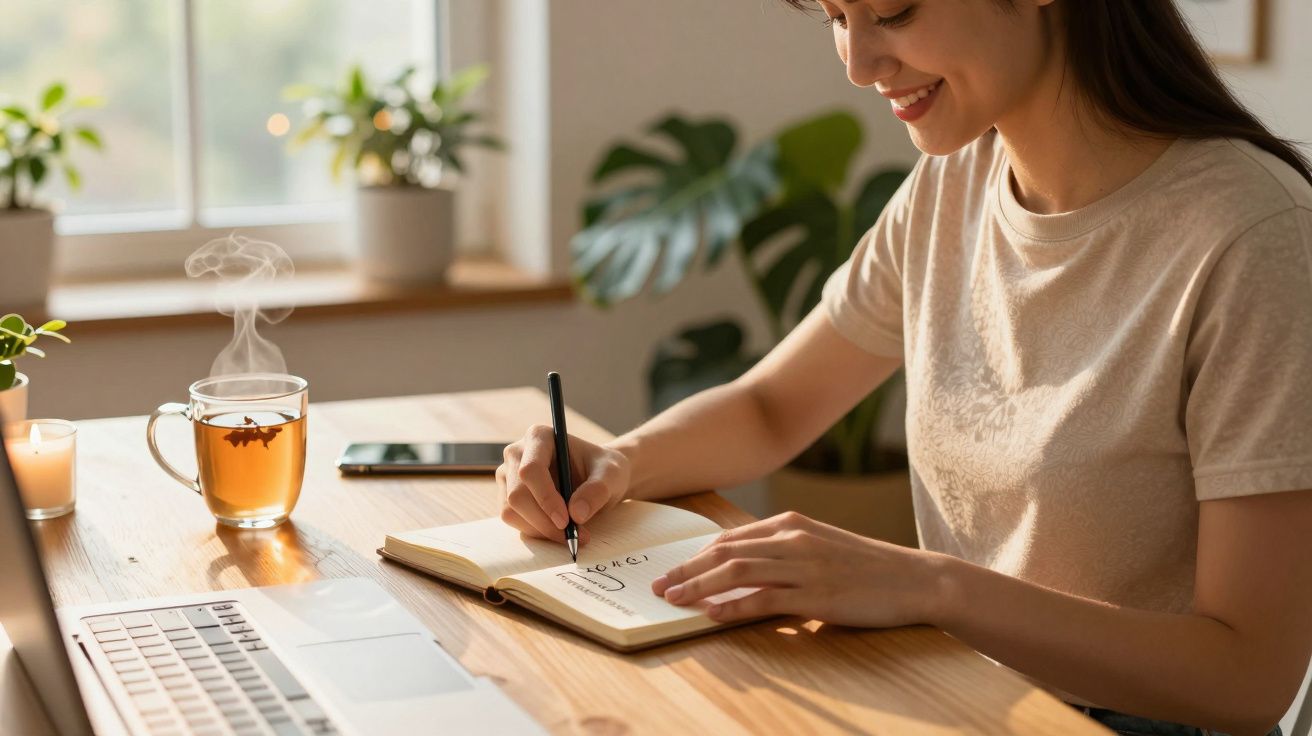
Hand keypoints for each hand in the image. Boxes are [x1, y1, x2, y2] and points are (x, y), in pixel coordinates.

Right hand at [496, 425, 631, 542]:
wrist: (598, 477)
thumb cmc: (603, 469)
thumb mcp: (611, 475)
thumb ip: (598, 490)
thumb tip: (576, 514)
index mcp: (539, 437)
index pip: (531, 470)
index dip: (545, 498)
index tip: (566, 521)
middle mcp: (517, 453)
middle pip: (517, 495)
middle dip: (544, 521)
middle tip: (574, 536)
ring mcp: (508, 475)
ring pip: (511, 511)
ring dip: (541, 530)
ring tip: (572, 534)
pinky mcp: (507, 496)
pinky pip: (513, 520)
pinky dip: (536, 532)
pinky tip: (558, 530)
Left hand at [651, 511, 948, 626]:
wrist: (914, 578)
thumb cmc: (866, 566)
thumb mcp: (819, 546)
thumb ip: (782, 552)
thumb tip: (741, 566)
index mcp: (790, 524)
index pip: (729, 538)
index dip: (695, 555)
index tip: (671, 569)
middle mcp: (793, 538)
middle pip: (724, 551)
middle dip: (686, 569)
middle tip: (658, 585)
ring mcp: (805, 565)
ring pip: (737, 571)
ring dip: (699, 586)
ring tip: (674, 599)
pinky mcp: (817, 593)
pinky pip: (765, 599)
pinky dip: (734, 605)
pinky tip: (713, 614)